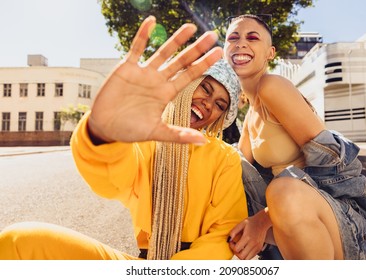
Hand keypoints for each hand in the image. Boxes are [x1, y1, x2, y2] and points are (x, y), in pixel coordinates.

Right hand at [88, 16, 221, 144]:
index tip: (219, 53)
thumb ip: (178, 135)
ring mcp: (143, 73)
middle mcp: (158, 80)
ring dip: (176, 40)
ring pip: (163, 52)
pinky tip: (152, 21)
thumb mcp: (157, 133)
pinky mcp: (126, 68)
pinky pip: (136, 48)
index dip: (204, 64)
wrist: (105, 127)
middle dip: (196, 49)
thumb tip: (203, 141)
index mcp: (166, 93)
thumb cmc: (130, 130)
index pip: (189, 76)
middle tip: (212, 36)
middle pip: (181, 61)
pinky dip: (143, 35)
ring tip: (191, 27)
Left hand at [228, 208, 271, 259]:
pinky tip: (245, 248)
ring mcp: (257, 247)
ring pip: (247, 259)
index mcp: (247, 237)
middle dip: (236, 253)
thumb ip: (234, 231)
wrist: (263, 222)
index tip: (232, 242)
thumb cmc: (252, 222)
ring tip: (240, 248)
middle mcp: (253, 244)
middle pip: (242, 256)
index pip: (237, 249)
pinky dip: (247, 255)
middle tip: (235, 247)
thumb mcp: (241, 223)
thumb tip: (229, 239)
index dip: (232, 247)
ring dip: (241, 255)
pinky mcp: (259, 249)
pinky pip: (251, 257)